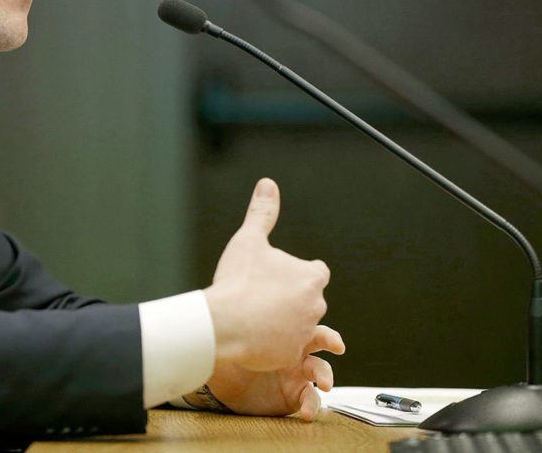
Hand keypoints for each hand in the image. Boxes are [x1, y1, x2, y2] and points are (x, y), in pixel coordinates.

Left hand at [201, 325, 345, 420]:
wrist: (221, 386)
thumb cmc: (225, 356)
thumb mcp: (226, 341)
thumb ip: (231, 330)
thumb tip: (219, 315)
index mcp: (281, 333)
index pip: (298, 320)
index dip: (310, 317)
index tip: (316, 319)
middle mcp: (293, 350)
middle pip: (319, 340)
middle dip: (331, 340)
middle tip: (337, 346)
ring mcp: (296, 373)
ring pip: (320, 370)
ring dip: (326, 376)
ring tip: (324, 385)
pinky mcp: (294, 396)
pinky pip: (309, 398)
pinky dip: (311, 405)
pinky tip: (306, 413)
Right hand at [203, 178, 330, 371]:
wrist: (225, 323)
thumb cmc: (238, 281)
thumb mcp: (248, 240)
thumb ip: (262, 213)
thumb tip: (268, 184)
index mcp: (311, 277)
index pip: (316, 272)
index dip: (297, 273)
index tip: (277, 276)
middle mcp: (316, 306)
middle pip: (307, 299)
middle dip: (289, 298)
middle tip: (260, 296)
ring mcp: (305, 333)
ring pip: (297, 325)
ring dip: (282, 321)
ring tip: (254, 316)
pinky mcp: (292, 356)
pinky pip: (286, 349)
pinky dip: (273, 343)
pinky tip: (252, 335)